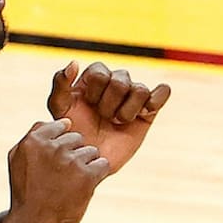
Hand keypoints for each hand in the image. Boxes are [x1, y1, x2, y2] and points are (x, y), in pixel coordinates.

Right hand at [7, 119, 108, 222]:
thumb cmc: (25, 192)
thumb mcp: (17, 159)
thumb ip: (34, 135)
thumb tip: (62, 121)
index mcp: (34, 140)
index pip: (60, 126)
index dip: (60, 144)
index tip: (54, 162)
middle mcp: (52, 147)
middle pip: (77, 138)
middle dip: (73, 154)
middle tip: (61, 176)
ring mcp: (70, 161)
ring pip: (91, 151)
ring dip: (86, 165)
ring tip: (71, 184)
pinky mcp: (87, 176)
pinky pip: (102, 164)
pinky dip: (96, 176)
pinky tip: (82, 188)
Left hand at [47, 61, 170, 175]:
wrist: (91, 159)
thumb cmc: (72, 133)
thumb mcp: (59, 109)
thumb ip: (60, 84)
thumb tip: (74, 62)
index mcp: (93, 77)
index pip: (100, 71)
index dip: (94, 92)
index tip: (88, 106)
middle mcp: (115, 82)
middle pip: (120, 80)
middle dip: (109, 105)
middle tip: (103, 118)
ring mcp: (133, 95)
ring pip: (140, 88)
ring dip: (127, 111)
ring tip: (117, 122)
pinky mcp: (150, 109)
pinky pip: (163, 91)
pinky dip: (156, 100)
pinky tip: (143, 114)